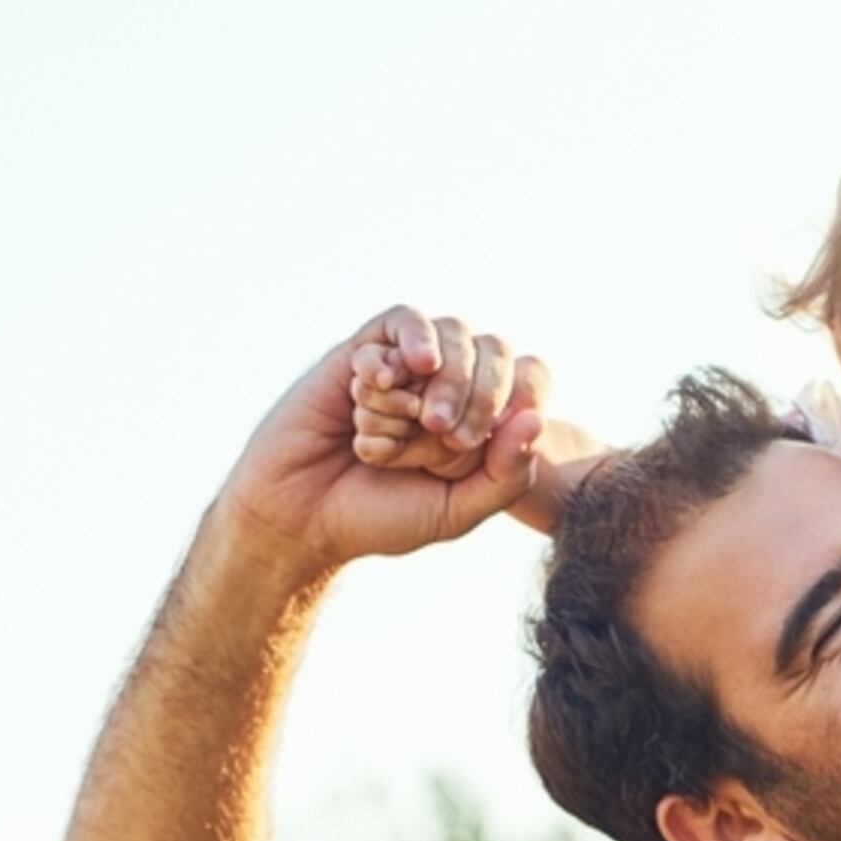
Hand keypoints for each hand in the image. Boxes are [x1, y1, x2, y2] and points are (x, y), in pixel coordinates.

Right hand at [217, 307, 547, 577]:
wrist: (302, 516)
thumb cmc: (380, 517)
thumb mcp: (456, 512)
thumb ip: (506, 477)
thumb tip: (537, 419)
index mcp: (482, 422)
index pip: (530, 375)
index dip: (524, 392)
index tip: (491, 436)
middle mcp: (449, 388)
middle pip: (492, 349)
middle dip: (479, 388)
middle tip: (447, 433)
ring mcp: (406, 368)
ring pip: (447, 332)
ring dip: (441, 373)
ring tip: (418, 416)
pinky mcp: (363, 353)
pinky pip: (396, 322)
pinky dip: (398, 347)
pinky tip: (380, 382)